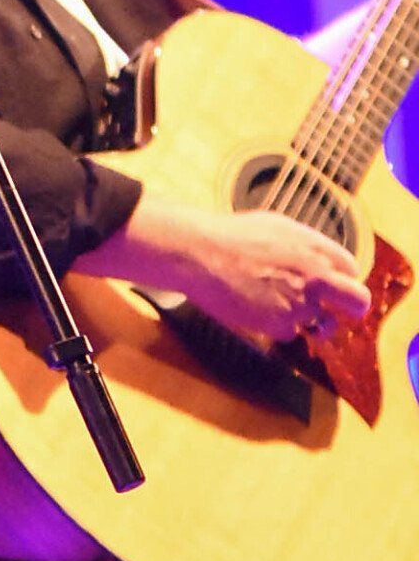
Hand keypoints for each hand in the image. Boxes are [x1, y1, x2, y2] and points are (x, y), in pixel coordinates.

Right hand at [166, 206, 371, 347]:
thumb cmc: (234, 236)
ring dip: (308, 319)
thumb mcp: (280, 226)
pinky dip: (278, 326)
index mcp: (318, 249)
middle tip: (342, 310)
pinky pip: (291, 334)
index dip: (339, 279)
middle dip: (353, 307)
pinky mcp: (279, 326)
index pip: (351, 271)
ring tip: (280, 306)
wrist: (201, 253)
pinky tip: (257, 310)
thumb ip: (309, 245)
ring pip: (322, 324)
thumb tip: (323, 260)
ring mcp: (300, 305)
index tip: (329, 283)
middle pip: (357, 301)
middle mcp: (317, 278)